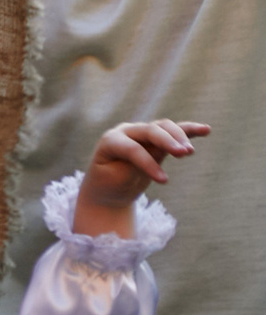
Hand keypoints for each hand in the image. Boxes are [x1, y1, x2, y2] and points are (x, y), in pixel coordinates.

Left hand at [75, 120, 210, 236]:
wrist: (108, 186)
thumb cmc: (109, 184)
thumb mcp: (116, 179)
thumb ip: (132, 164)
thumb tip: (154, 154)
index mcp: (111, 141)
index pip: (133, 149)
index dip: (148, 163)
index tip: (164, 182)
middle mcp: (126, 132)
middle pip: (150, 131)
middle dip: (168, 141)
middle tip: (185, 153)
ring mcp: (142, 133)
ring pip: (164, 128)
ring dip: (180, 136)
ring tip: (190, 151)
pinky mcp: (156, 139)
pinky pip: (174, 131)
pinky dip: (189, 130)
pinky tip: (205, 130)